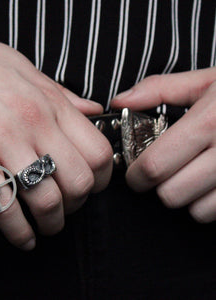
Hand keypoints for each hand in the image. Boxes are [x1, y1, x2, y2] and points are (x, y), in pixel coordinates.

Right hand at [0, 30, 112, 249]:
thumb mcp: (24, 68)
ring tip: (47, 226)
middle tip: (67, 207)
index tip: (93, 187)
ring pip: (45, 201)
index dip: (102, 178)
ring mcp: (2, 142)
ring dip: (51, 223)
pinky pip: (3, 208)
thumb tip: (92, 112)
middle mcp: (33, 123)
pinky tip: (23, 238)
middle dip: (78, 204)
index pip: (97, 152)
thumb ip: (62, 94)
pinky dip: (18, 232)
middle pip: (78, 182)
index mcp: (50, 103)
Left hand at [111, 67, 215, 222]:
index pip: (154, 166)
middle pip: (170, 194)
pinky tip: (212, 183)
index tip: (135, 173)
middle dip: (159, 186)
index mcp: (210, 121)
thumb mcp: (206, 81)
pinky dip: (208, 204)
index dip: (136, 175)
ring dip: (186, 196)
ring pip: (195, 210)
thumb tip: (120, 101)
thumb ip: (158, 89)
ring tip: (192, 174)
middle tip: (163, 172)